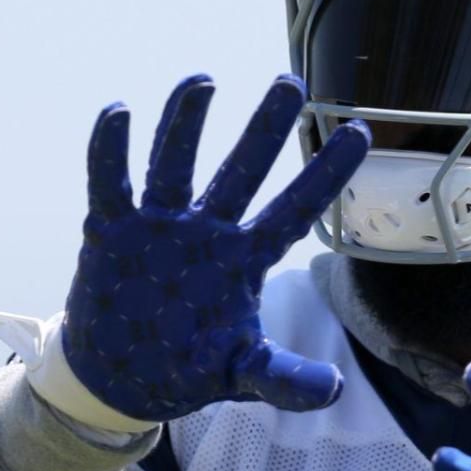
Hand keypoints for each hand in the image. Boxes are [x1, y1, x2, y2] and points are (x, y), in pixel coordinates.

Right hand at [63, 74, 370, 422]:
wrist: (120, 381)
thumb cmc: (188, 369)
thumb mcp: (242, 375)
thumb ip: (285, 378)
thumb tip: (335, 390)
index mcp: (243, 261)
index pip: (294, 211)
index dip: (325, 175)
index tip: (360, 133)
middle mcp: (206, 232)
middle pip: (240, 170)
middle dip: (264, 128)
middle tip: (291, 82)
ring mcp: (159, 227)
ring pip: (175, 163)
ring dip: (185, 123)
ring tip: (202, 80)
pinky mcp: (112, 232)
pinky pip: (111, 183)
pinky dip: (111, 150)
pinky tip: (120, 112)